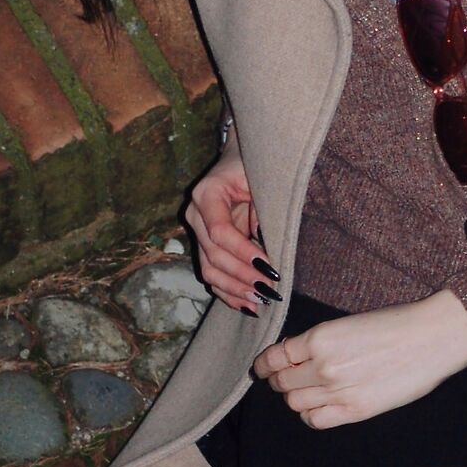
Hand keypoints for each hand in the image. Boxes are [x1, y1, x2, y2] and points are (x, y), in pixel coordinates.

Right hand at [186, 145, 276, 315]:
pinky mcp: (204, 246)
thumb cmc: (255, 168)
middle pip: (213, 255)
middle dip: (243, 276)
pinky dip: (229, 293)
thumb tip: (265, 249)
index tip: (269, 268)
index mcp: (207, 194)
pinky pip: (212, 275)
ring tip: (261, 302)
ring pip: (209, 270)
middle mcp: (196, 214)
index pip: (220, 232)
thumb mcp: (262, 182)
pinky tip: (248, 306)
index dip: (243, 253)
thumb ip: (263, 211)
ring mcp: (197, 232)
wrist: (240, 160)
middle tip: (270, 290)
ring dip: (236, 289)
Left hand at [252, 292, 466, 426]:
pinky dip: (310, 415)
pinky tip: (320, 407)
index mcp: (319, 337)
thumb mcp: (348, 323)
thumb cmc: (396, 325)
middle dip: (280, 380)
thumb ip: (319, 342)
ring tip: (307, 391)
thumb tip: (294, 356)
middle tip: (289, 378)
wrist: (432, 338)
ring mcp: (338, 391)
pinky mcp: (355, 410)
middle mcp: (323, 365)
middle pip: (282, 382)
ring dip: (295, 397)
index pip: (274, 357)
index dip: (264, 365)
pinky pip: (315, 420)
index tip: (262, 369)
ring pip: (294, 403)